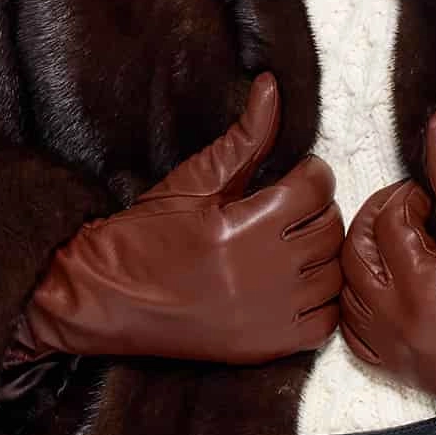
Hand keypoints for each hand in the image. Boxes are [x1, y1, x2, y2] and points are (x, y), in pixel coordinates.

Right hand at [7, 70, 342, 365]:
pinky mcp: (266, 348)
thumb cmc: (142, 238)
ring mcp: (268, 316)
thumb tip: (272, 86)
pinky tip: (295, 284)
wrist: (103, 299)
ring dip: (320, 254)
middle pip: (329, 229)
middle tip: (292, 208)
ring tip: (292, 244)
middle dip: (316, 210)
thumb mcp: (193, 181)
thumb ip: (244, 137)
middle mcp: (263, 275)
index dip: (310, 174)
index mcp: (244, 227)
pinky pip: (326, 322)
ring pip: (332, 273)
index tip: (295, 176)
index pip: (316, 188)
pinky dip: (320, 300)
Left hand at [337, 107, 435, 415]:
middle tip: (408, 207)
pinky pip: (357, 340)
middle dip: (376, 222)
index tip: (428, 192)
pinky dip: (362, 308)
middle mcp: (404, 331)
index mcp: (427, 295)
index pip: (390, 226)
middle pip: (355, 259)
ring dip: (364, 263)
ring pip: (348, 298)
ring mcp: (403, 358)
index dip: (407, 197)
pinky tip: (390, 287)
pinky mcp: (411, 375)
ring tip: (400, 243)